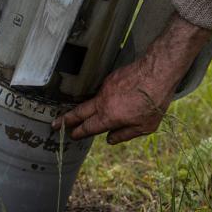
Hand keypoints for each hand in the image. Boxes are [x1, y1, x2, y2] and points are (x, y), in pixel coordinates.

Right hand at [51, 13, 211, 144]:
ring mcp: (105, 88)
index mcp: (109, 117)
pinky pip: (101, 91)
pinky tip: (105, 100)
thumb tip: (109, 140)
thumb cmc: (154, 102)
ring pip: (90, 101)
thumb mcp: (145, 127)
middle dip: (66, 120)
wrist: (157, 71)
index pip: (88, 127)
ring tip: (76, 115)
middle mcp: (102, 102)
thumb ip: (124, 134)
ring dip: (82, 109)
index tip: (71, 135)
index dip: (78, 132)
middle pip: (79, 112)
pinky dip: (99, 98)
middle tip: (54, 125)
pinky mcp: (110, 78)